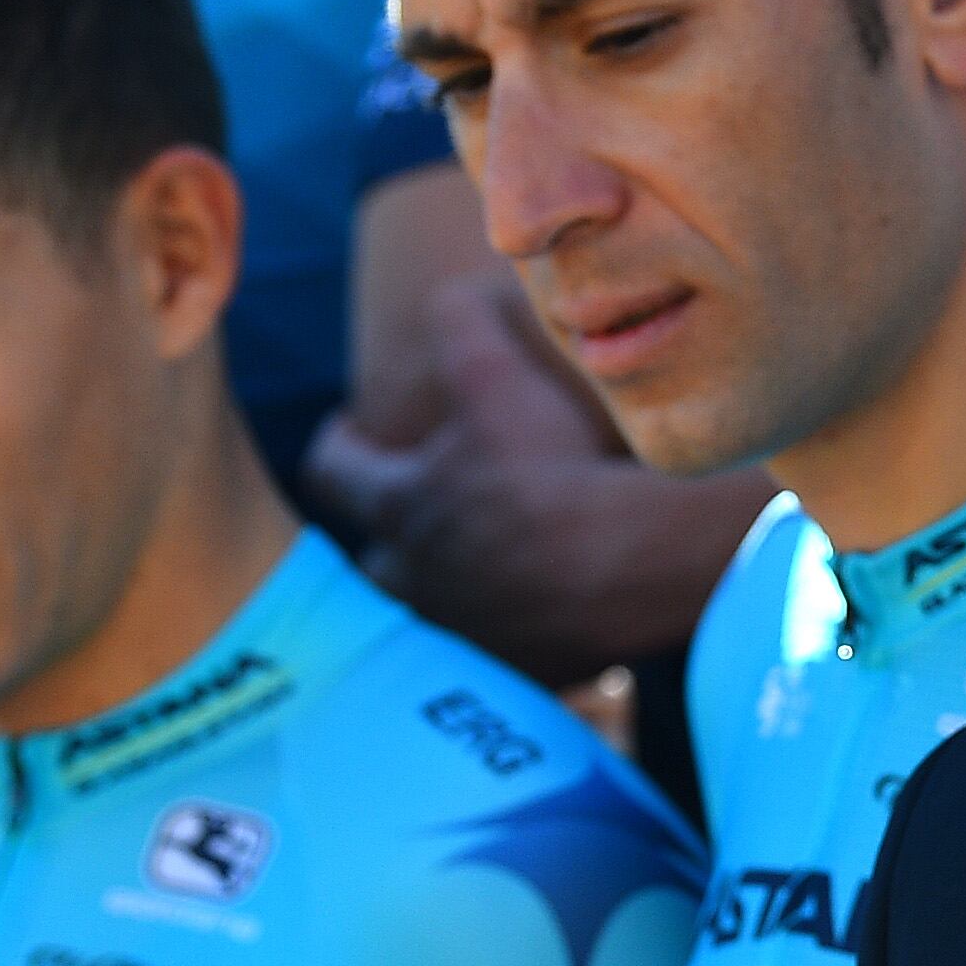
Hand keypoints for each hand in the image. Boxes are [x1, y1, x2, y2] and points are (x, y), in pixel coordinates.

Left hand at [305, 277, 766, 685]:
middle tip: (421, 517)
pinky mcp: (525, 675)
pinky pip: (507, 660)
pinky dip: (518, 638)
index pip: (329, 471)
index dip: (338, 444)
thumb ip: (461, 322)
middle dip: (392, 540)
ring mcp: (469, 638)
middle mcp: (419, 583)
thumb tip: (452, 290)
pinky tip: (551, 620)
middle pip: (375, 566)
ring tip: (485, 575)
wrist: (635, 565)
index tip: (350, 432)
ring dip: (451, 596)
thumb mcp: (499, 375)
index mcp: (401, 507)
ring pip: (437, 620)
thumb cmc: (558, 468)